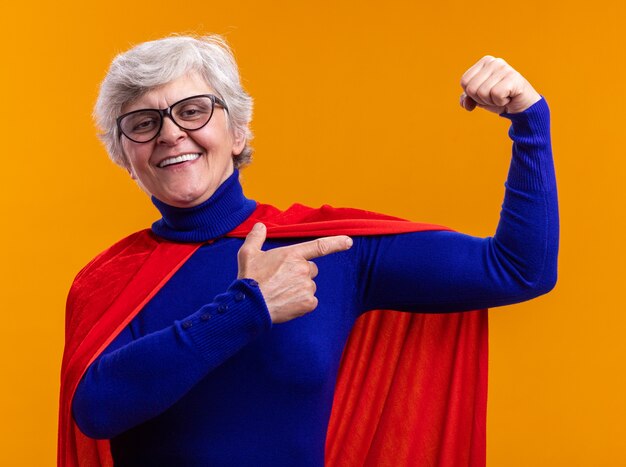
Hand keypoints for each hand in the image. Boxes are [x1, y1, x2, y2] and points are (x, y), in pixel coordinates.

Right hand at [237, 223, 352, 322]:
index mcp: (292, 254)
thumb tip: (260, 225)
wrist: (249, 305)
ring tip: (281, 292)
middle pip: (311, 269)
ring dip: (300, 289)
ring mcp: (307, 286)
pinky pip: (310, 301)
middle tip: (283, 280)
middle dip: (301, 273)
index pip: (319, 246)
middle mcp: (303, 269)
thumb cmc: (249, 279)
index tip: (349, 241)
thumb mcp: (248, 253)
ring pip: (310, 286)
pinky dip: (301, 303)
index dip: (336, 243)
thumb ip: (256, 237)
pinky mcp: (308, 303)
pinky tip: (287, 303)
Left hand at [459, 56, 540, 113]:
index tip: (487, 93)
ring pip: (482, 93)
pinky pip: (496, 95)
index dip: (472, 94)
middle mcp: (494, 61)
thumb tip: (465, 103)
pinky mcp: (513, 77)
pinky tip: (509, 97)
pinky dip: (500, 102)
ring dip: (491, 101)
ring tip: (502, 96)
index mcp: (484, 62)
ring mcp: (504, 68)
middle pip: (471, 88)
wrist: (521, 106)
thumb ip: (467, 99)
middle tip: (495, 96)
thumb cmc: (499, 99)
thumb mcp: (479, 99)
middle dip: (481, 99)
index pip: (464, 81)